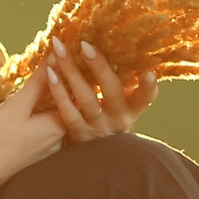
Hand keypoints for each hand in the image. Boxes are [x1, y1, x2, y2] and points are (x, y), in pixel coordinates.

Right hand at [0, 70, 64, 198]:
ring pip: (52, 121)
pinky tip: (26, 115)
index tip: (65, 59)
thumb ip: (38, 83)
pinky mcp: (34, 159)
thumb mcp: (15, 105)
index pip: (72, 95)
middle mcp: (58, 142)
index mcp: (58, 127)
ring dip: (47, 105)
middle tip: (50, 70)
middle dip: (58, 89)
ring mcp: (47, 153)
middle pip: (64, 108)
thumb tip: (55, 59)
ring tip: (36, 89)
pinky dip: (38, 120)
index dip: (69, 75)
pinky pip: (43, 133)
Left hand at [44, 41, 158, 142]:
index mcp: (132, 108)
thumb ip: (124, 83)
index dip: (148, 87)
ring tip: (59, 50)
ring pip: (85, 98)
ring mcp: (97, 127)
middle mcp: (118, 118)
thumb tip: (120, 43)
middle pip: (111, 91)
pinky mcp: (77, 133)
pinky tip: (49, 72)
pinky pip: (67, 110)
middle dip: (99, 66)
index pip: (145, 98)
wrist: (95, 154)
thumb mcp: (123, 104)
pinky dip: (58, 90)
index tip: (149, 73)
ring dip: (71, 71)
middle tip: (84, 44)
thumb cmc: (109, 117)